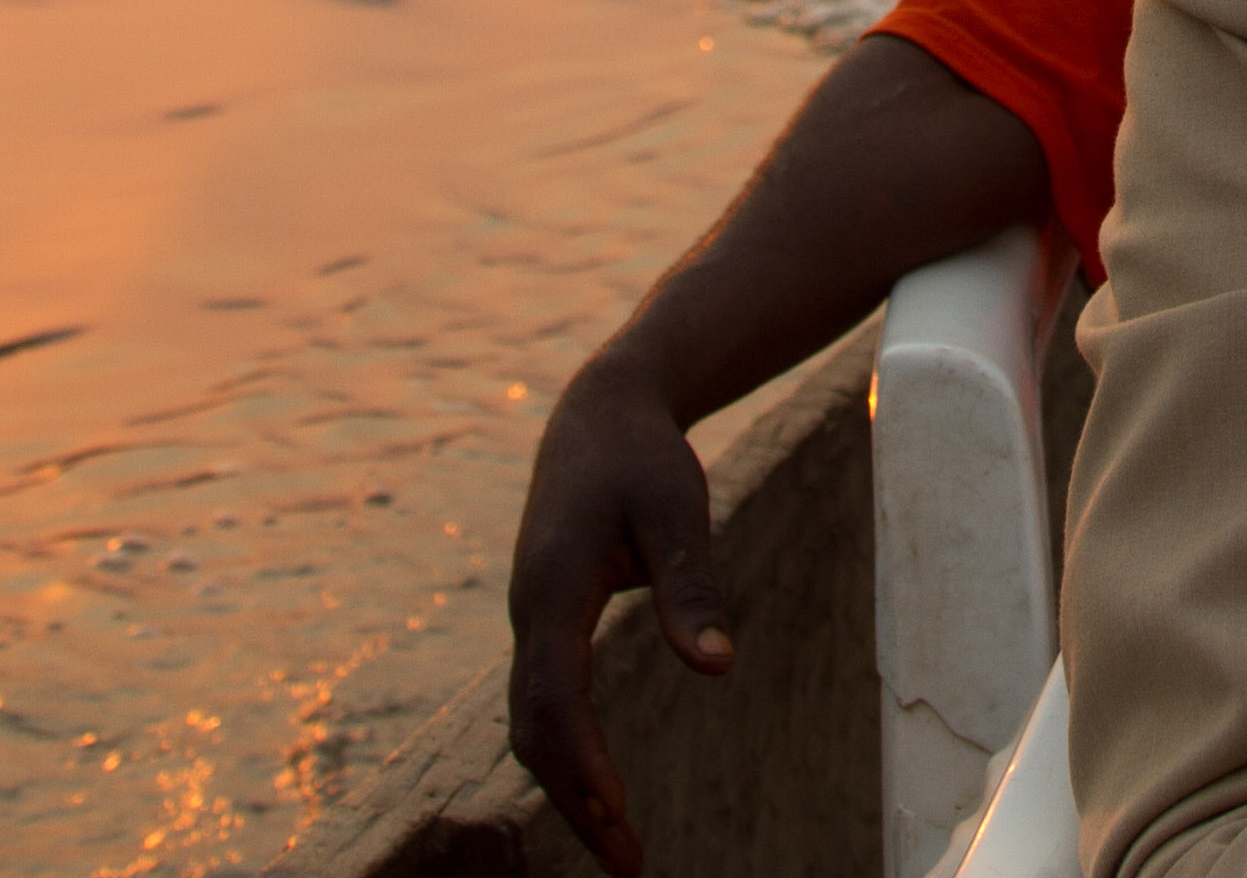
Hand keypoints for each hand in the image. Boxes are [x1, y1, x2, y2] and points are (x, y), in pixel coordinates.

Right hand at [505, 349, 733, 877]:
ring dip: (569, 786)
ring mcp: (531, 620)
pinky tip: (599, 794)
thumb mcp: (677, 511)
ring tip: (620, 846)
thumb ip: (692, 587)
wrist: (601, 415)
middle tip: (628, 861)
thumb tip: (717, 669)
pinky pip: (545, 704)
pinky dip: (566, 754)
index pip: (556, 691)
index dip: (582, 756)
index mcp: (553, 586)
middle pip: (535, 727)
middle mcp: (529, 612)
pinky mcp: (547, 624)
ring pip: (534, 723)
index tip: (615, 810)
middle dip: (574, 798)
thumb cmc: (643, 460)